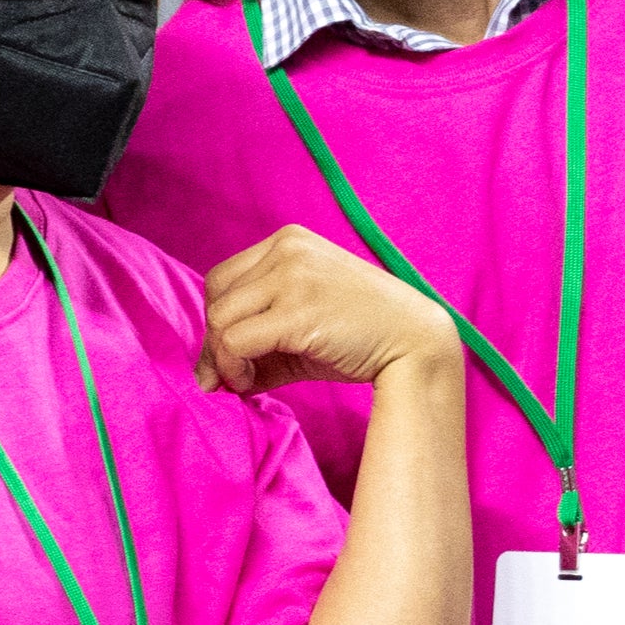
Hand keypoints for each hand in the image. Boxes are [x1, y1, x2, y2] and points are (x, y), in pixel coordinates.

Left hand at [199, 226, 461, 393]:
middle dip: (215, 343)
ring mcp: (292, 276)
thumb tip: (207, 378)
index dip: (221, 321)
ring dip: (222, 359)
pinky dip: (232, 368)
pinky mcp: (297, 311)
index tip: (233, 356)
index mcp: (289, 241)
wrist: (416, 344)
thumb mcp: (303, 322)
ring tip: (243, 382)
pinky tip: (249, 384)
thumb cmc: (362, 336)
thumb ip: (257, 338)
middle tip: (231, 377)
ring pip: (220, 319)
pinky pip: (235, 341)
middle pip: (216, 297)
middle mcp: (287, 249)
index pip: (224, 278)